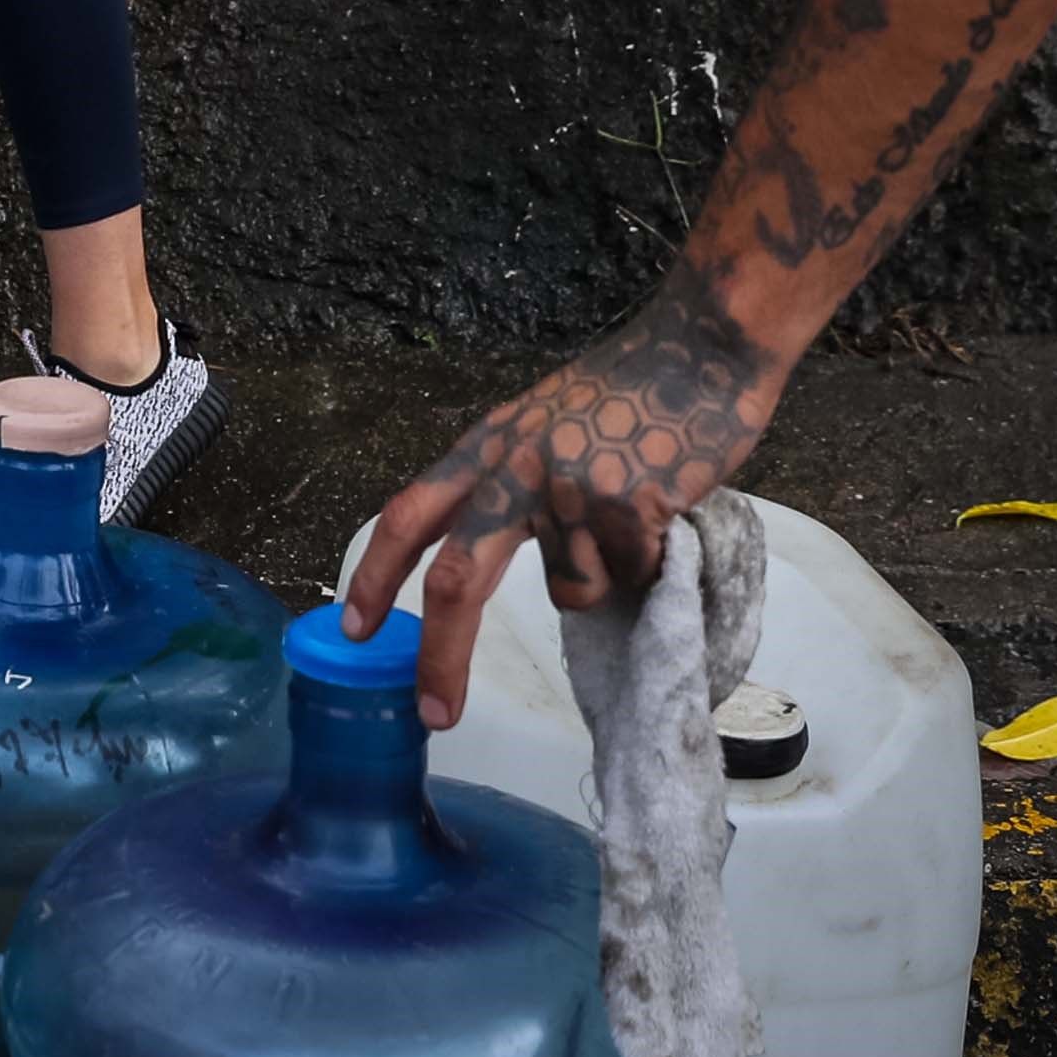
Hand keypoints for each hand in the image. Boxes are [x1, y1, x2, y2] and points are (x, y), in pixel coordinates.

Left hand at [341, 271, 785, 729]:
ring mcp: (571, 488)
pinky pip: (633, 574)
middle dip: (442, 657)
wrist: (705, 342)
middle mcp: (515, 468)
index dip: (374, 574)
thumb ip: (510, 480)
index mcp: (487, 444)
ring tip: (637, 506)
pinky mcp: (628, 508)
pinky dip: (651, 557)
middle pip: (457, 580)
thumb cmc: (632, 385)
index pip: (409, 514)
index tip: (352, 627)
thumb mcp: (544, 420)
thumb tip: (489, 558)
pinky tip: (666, 504)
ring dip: (606, 570)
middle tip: (435, 714)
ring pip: (574, 589)